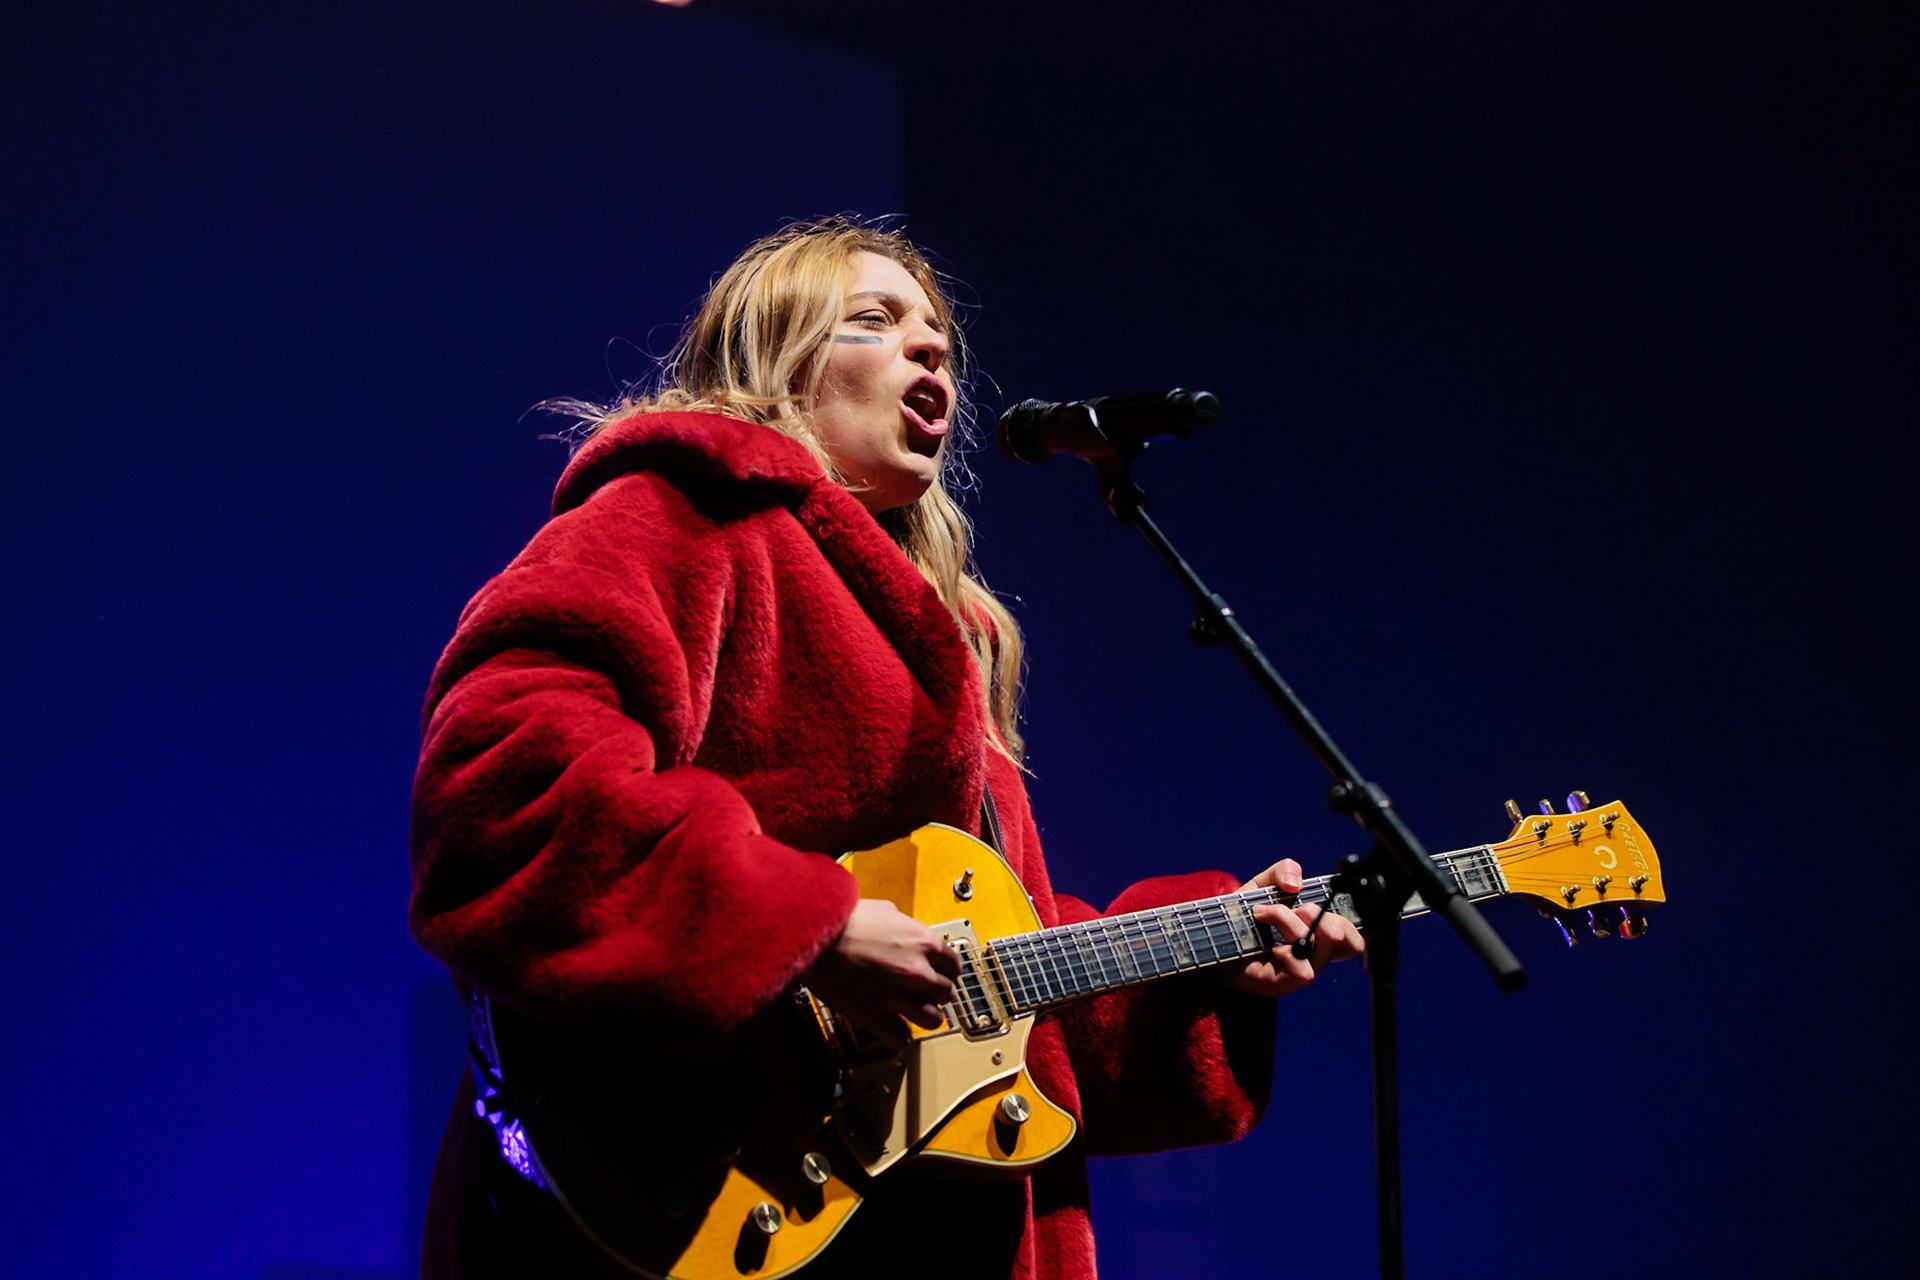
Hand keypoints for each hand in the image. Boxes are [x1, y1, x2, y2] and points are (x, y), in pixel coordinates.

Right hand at [805, 898, 960, 1048]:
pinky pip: (901, 1039)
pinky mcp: (874, 1016)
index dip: (948, 970)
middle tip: (928, 992)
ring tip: (916, 1012)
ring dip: (926, 1016)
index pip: (955, 964)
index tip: (942, 973)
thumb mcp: (884, 909)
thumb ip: (904, 923)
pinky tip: (895, 1029)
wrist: (813, 932)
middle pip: (947, 993)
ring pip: (933, 1020)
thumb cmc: (843, 918)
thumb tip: (906, 929)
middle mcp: (917, 971)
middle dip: (938, 993)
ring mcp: (897, 996)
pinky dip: (900, 1037)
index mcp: (923, 942)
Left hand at [1216, 858, 1364, 996]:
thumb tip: (1295, 884)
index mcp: (1316, 938)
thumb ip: (1283, 871)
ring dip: (1290, 923)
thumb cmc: (1239, 916)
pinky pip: (1302, 971)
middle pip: (1346, 941)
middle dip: (1318, 913)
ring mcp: (1297, 974)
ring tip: (1265, 914)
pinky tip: (1269, 945)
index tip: (1315, 904)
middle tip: (1291, 908)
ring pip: (1317, 948)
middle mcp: (1312, 958)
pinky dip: (1287, 950)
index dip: (1347, 921)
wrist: (1208, 938)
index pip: (1355, 939)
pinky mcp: (1280, 985)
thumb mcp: (1263, 885)